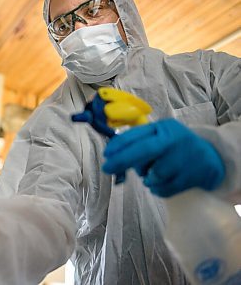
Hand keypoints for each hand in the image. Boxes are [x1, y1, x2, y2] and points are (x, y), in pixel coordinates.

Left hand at [102, 118, 224, 196]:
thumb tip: (112, 154)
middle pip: (143, 150)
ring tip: (154, 173)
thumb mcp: (160, 135)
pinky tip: (164, 181)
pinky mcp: (189, 178)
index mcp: (164, 128)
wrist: (211, 157)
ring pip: (153, 174)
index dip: (119, 145)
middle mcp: (174, 141)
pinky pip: (163, 189)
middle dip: (122, 160)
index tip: (107, 154)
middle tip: (107, 168)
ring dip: (147, 178)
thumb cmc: (175, 146)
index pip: (137, 135)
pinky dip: (157, 188)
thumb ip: (139, 142)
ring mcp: (183, 159)